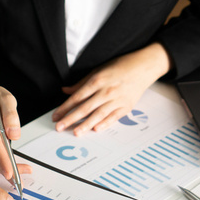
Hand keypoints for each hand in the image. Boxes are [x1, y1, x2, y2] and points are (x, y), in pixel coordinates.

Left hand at [52, 42, 171, 135]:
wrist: (143, 67)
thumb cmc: (121, 66)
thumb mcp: (98, 70)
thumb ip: (81, 83)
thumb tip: (65, 90)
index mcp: (97, 80)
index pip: (77, 97)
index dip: (65, 107)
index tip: (56, 115)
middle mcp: (106, 91)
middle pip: (85, 108)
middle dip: (71, 119)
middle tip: (60, 127)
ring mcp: (117, 99)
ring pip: (98, 115)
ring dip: (86, 125)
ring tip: (76, 132)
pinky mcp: (126, 106)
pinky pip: (113, 117)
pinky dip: (104, 124)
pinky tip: (96, 129)